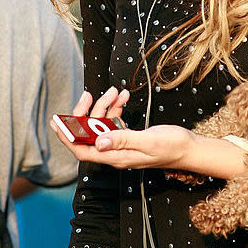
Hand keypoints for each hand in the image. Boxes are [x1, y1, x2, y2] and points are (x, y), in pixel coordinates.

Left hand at [52, 86, 192, 170]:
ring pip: (102, 125)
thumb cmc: (171, 147)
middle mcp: (115, 152)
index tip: (57, 123)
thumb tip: (98, 142)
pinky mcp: (129, 137)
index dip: (68, 138)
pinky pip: (115, 122)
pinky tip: (124, 97)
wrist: (189, 148)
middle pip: (90, 134)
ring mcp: (121, 144)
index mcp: (116, 156)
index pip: (83, 150)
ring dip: (105, 106)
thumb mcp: (147, 141)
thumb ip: (122, 140)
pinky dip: (116, 108)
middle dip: (87, 114)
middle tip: (88, 95)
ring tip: (116, 91)